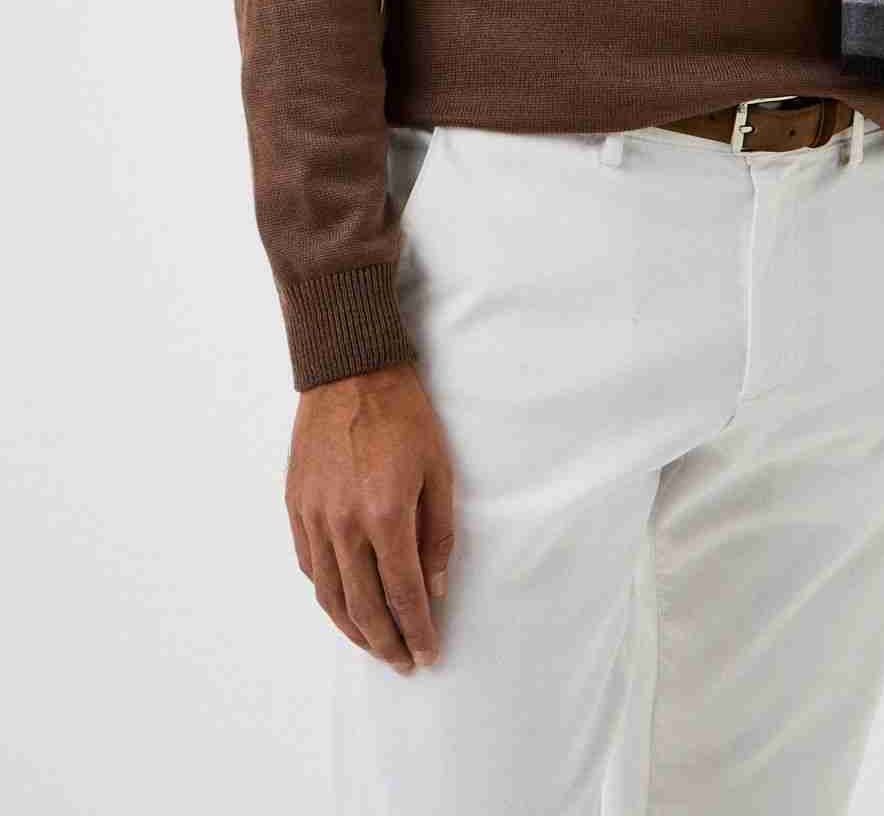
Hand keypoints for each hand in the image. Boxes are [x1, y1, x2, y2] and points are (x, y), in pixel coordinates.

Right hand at [286, 360, 454, 674]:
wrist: (350, 370)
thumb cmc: (403, 414)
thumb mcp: (439, 469)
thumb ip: (438, 534)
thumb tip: (434, 588)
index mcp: (386, 515)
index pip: (403, 594)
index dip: (417, 631)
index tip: (428, 654)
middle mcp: (344, 524)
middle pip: (363, 606)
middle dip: (386, 642)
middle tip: (403, 661)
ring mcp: (314, 517)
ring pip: (330, 595)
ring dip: (352, 629)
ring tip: (374, 646)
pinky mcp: (295, 506)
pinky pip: (309, 566)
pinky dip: (327, 593)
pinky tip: (343, 603)